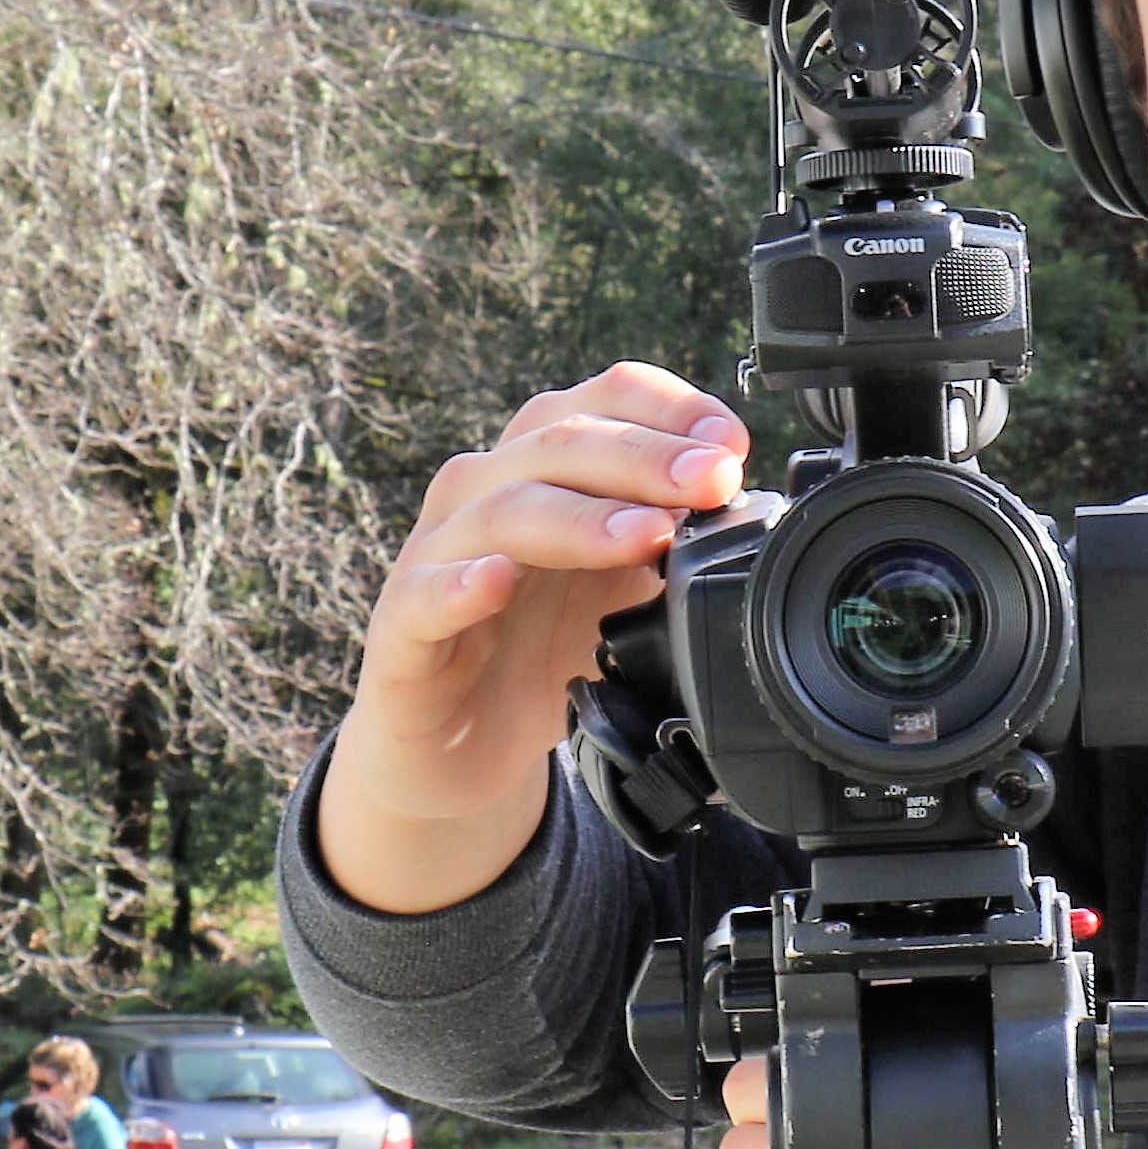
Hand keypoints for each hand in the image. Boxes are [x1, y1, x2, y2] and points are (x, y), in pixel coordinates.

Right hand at [316, 364, 750, 915]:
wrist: (457, 748)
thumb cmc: (539, 650)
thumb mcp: (625, 589)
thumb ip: (671, 541)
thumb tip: (745, 506)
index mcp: (545, 466)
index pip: (604, 400)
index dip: (670, 410)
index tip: (732, 444)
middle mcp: (485, 491)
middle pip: (562, 443)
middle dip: (647, 457)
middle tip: (713, 479)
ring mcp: (438, 555)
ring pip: (504, 510)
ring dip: (582, 517)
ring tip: (645, 534)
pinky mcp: (402, 625)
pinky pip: (426, 594)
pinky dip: (462, 583)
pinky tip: (497, 581)